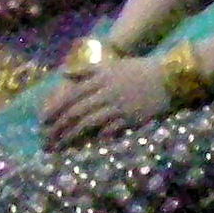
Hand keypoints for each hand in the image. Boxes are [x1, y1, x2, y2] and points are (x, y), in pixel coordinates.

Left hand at [40, 54, 174, 147]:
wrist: (171, 76)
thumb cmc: (140, 70)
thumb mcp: (112, 65)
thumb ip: (87, 70)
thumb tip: (64, 73)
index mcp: (100, 78)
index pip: (71, 95)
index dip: (54, 109)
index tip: (42, 122)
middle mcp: (106, 92)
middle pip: (76, 111)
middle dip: (59, 127)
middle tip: (47, 140)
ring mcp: (119, 106)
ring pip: (88, 123)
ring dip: (72, 136)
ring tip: (61, 147)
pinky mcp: (132, 118)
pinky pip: (110, 130)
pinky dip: (96, 138)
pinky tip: (87, 146)